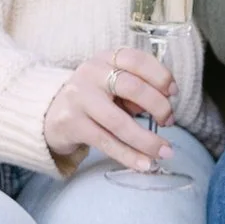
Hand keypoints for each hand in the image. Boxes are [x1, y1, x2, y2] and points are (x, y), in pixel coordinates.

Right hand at [44, 48, 174, 172]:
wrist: (51, 115)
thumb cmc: (94, 99)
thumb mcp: (113, 86)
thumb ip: (136, 92)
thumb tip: (164, 110)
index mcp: (105, 59)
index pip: (136, 59)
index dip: (160, 75)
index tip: (173, 92)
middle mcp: (90, 74)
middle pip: (131, 87)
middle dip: (158, 106)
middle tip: (169, 121)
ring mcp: (79, 98)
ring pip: (119, 122)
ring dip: (147, 140)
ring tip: (165, 151)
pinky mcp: (72, 124)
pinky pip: (107, 142)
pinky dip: (129, 155)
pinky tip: (144, 164)